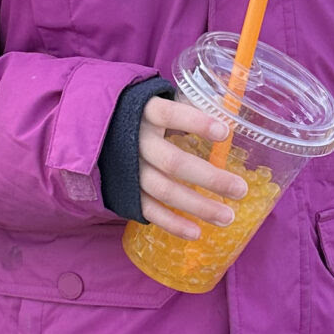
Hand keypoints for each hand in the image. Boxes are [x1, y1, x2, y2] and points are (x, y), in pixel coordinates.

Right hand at [138, 95, 248, 241]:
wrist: (92, 131)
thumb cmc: (138, 114)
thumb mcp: (155, 101)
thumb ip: (186, 104)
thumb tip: (226, 104)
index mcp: (144, 113)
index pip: (170, 114)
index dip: (196, 122)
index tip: (225, 132)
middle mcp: (135, 142)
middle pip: (174, 163)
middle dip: (209, 178)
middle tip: (241, 189)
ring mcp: (128, 169)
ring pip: (164, 191)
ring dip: (198, 206)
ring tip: (228, 217)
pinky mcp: (124, 191)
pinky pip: (149, 210)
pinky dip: (172, 224)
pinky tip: (197, 233)